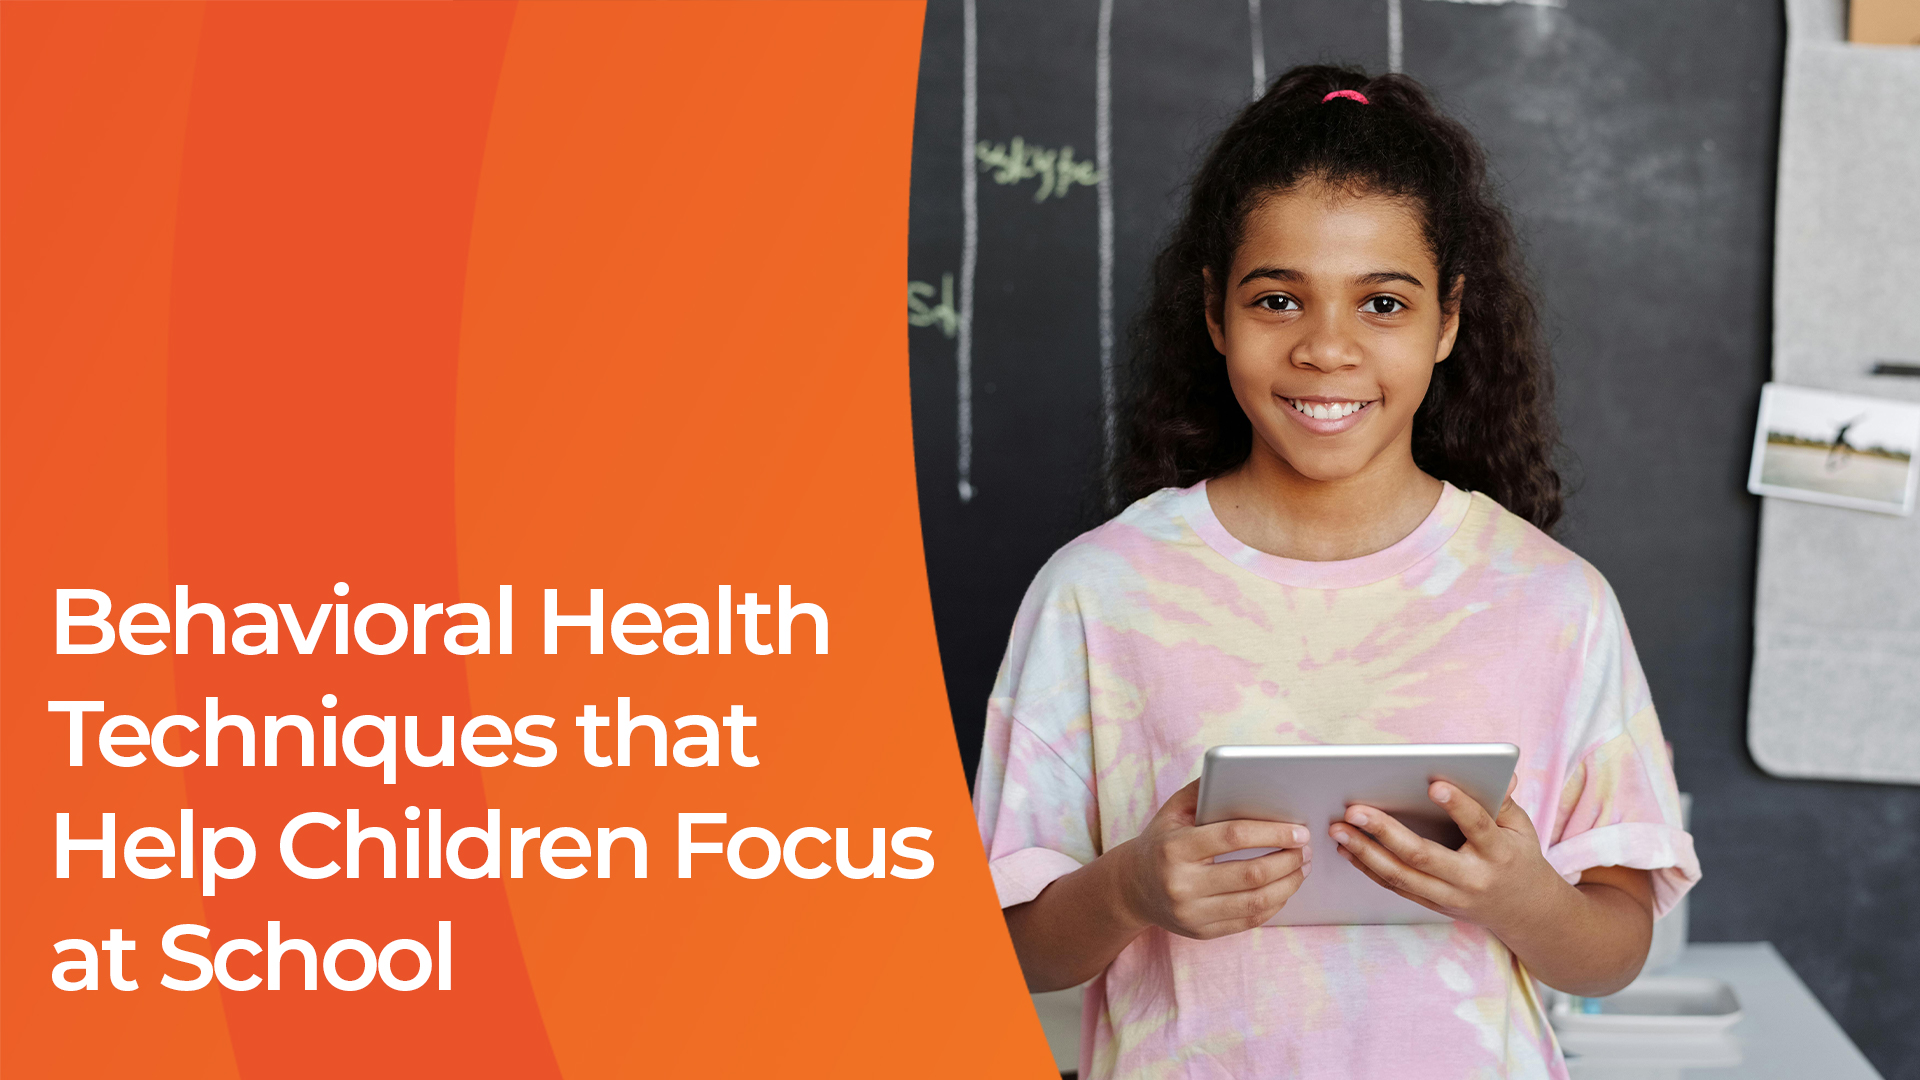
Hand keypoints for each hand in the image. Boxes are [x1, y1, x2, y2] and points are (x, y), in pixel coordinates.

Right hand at [1114, 778, 1311, 939]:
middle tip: (1306, 849)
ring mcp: (1191, 912)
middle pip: (1251, 874)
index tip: (1298, 830)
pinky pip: (1249, 921)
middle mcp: (1181, 884)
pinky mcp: (1201, 932)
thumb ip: (1205, 790)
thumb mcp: (1173, 812)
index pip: (1233, 837)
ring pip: (1256, 902)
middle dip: (1288, 860)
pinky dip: (1274, 904)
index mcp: (1174, 848)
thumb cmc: (1161, 842)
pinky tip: (1284, 888)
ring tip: (1302, 868)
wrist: (1132, 888)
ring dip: (1289, 884)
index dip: (1272, 833)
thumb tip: (1246, 774)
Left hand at [1329, 777, 1570, 939]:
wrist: (1525, 912)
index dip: (1458, 806)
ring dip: (1365, 852)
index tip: (1434, 784)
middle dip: (1385, 832)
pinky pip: (1396, 887)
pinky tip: (1347, 849)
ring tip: (1338, 829)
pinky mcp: (1433, 905)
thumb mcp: (1521, 828)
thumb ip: (1503, 801)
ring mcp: (1449, 897)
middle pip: (1423, 856)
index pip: (1478, 827)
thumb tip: (1500, 773)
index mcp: (1499, 853)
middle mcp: (1471, 878)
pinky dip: (1369, 868)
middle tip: (1354, 810)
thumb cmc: (1518, 857)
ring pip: (1401, 876)